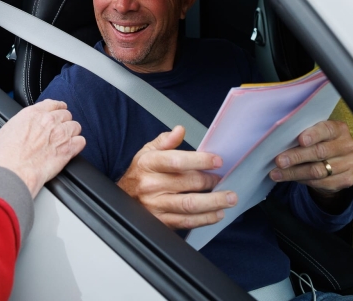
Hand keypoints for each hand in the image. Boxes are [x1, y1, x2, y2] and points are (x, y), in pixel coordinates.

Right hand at [0, 99, 84, 198]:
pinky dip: (77, 144)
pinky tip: (71, 148)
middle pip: (66, 114)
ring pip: (75, 126)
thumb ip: (23, 121)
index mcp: (34, 113)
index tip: (58, 111)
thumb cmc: (7, 153)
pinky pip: (81, 141)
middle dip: (63, 121)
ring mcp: (60, 134)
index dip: (57, 108)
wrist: (14, 170)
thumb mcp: (9, 127)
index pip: (53, 104)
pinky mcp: (68, 149)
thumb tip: (26, 123)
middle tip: (59, 130)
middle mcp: (49, 121)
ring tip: (65, 139)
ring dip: (71, 132)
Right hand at [117, 126, 237, 229]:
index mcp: (149, 164)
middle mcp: (151, 185)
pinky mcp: (161, 221)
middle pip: (187, 183)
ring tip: (229, 199)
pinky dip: (205, 219)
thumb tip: (180, 130)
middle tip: (224, 179)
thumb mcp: (147, 152)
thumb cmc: (139, 173)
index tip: (217, 161)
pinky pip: (186, 221)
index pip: (176, 161)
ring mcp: (156, 205)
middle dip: (211, 181)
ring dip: (214, 202)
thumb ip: (165, 141)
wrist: (123, 196)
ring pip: (189, 205)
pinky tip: (217, 213)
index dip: (200, 161)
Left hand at [270, 120, 352, 197]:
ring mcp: (349, 164)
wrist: (333, 162)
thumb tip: (278, 141)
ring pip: (318, 171)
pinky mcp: (346, 180)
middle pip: (320, 152)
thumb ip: (301, 135)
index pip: (327, 130)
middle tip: (279, 161)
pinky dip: (302, 180)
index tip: (300, 140)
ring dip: (294, 172)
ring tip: (277, 173)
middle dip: (296, 157)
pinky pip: (321, 182)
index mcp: (339, 129)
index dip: (313, 135)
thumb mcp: (311, 134)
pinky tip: (289, 178)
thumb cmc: (316, 143)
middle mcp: (347, 146)